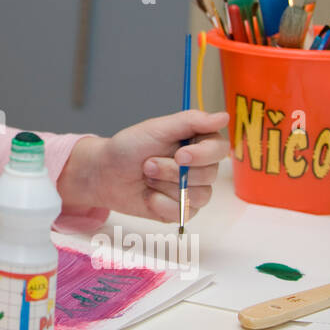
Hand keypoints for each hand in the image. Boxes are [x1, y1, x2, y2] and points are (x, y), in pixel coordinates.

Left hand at [62, 110, 229, 222]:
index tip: (181, 155)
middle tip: (148, 164)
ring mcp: (192, 190)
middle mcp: (200, 166)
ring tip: (146, 176)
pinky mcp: (181, 210)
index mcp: (197, 142)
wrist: (105, 173)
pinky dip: (161, 204)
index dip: (203, 155)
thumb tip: (224, 116)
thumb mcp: (157, 129)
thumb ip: (191, 121)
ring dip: (165, 186)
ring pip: (199, 195)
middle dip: (173, 171)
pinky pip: (183, 213)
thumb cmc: (129, 147)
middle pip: (209, 175)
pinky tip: (148, 195)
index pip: (220, 150)